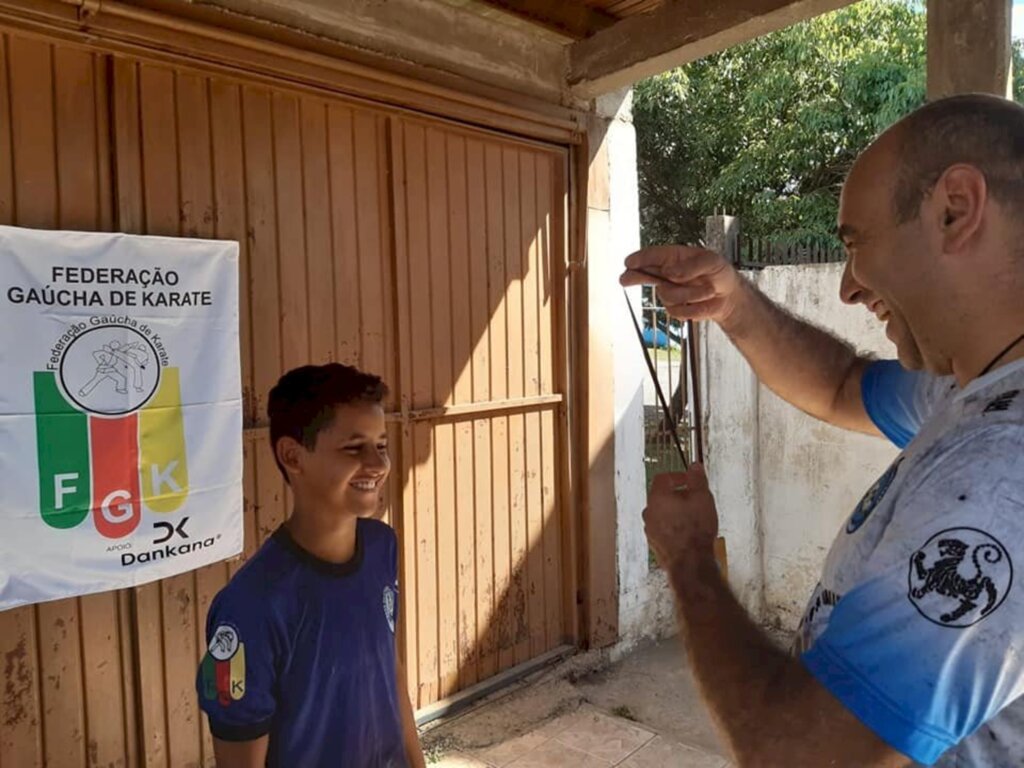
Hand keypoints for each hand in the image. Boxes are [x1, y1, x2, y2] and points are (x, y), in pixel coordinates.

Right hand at [619, 245, 743, 323]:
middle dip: (634, 276)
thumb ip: (691, 265)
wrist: (729, 296)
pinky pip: (677, 311)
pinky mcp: (676, 309)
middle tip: (625, 279)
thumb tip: (670, 273)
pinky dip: (694, 308)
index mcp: (673, 257)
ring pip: (667, 296)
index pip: (652, 256)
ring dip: (690, 294)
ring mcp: (669, 292)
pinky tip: (703, 302)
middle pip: (644, 275)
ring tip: (707, 290)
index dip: (639, 259)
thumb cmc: (719, 272)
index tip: (629, 263)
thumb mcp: (712, 261)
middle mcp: (667, 274)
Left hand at [643, 464, 717, 570]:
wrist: (690, 562)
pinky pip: (663, 530)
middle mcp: (649, 513)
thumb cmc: (695, 532)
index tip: (689, 480)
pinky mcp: (655, 544)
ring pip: (662, 514)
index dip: (678, 476)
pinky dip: (673, 527)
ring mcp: (650, 530)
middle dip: (678, 495)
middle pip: (661, 496)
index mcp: (657, 498)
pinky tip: (688, 533)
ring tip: (693, 518)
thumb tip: (694, 467)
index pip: (663, 478)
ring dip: (675, 512)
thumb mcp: (703, 498)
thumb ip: (697, 479)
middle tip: (694, 499)